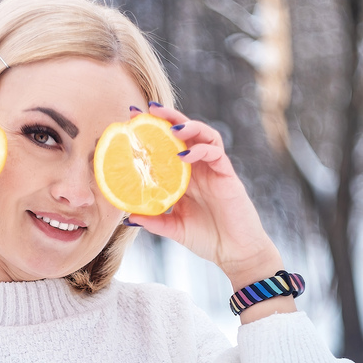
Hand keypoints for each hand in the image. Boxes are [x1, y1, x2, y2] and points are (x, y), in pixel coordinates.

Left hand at [127, 105, 285, 291]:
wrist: (235, 253)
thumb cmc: (207, 238)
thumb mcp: (174, 228)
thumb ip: (154, 220)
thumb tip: (127, 216)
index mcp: (184, 175)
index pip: (168, 145)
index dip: (152, 130)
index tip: (131, 118)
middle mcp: (198, 167)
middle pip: (185, 132)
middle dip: (169, 118)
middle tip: (149, 109)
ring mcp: (213, 168)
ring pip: (204, 134)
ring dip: (188, 126)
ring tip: (171, 127)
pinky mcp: (227, 174)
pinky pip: (216, 153)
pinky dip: (201, 149)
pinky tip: (186, 154)